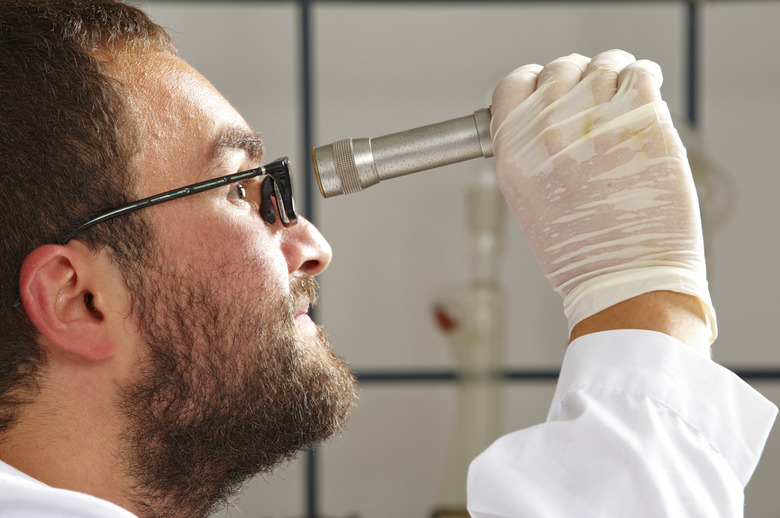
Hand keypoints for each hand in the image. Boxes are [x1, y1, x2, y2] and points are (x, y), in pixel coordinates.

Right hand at [492, 50, 715, 342]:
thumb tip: (548, 119)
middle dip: (578, 79)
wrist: (627, 282)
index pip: (512, 85)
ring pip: (603, 64)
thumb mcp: (528, 205)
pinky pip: (641, 72)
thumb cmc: (582, 257)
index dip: (534, 83)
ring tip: (623, 105)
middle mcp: (547, 133)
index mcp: (514, 154)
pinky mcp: (641, 120)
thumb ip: (530, 154)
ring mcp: (594, 123)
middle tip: (594, 102)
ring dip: (615, 79)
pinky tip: (644, 99)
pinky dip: (644, 78)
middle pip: (559, 68)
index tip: (551, 90)